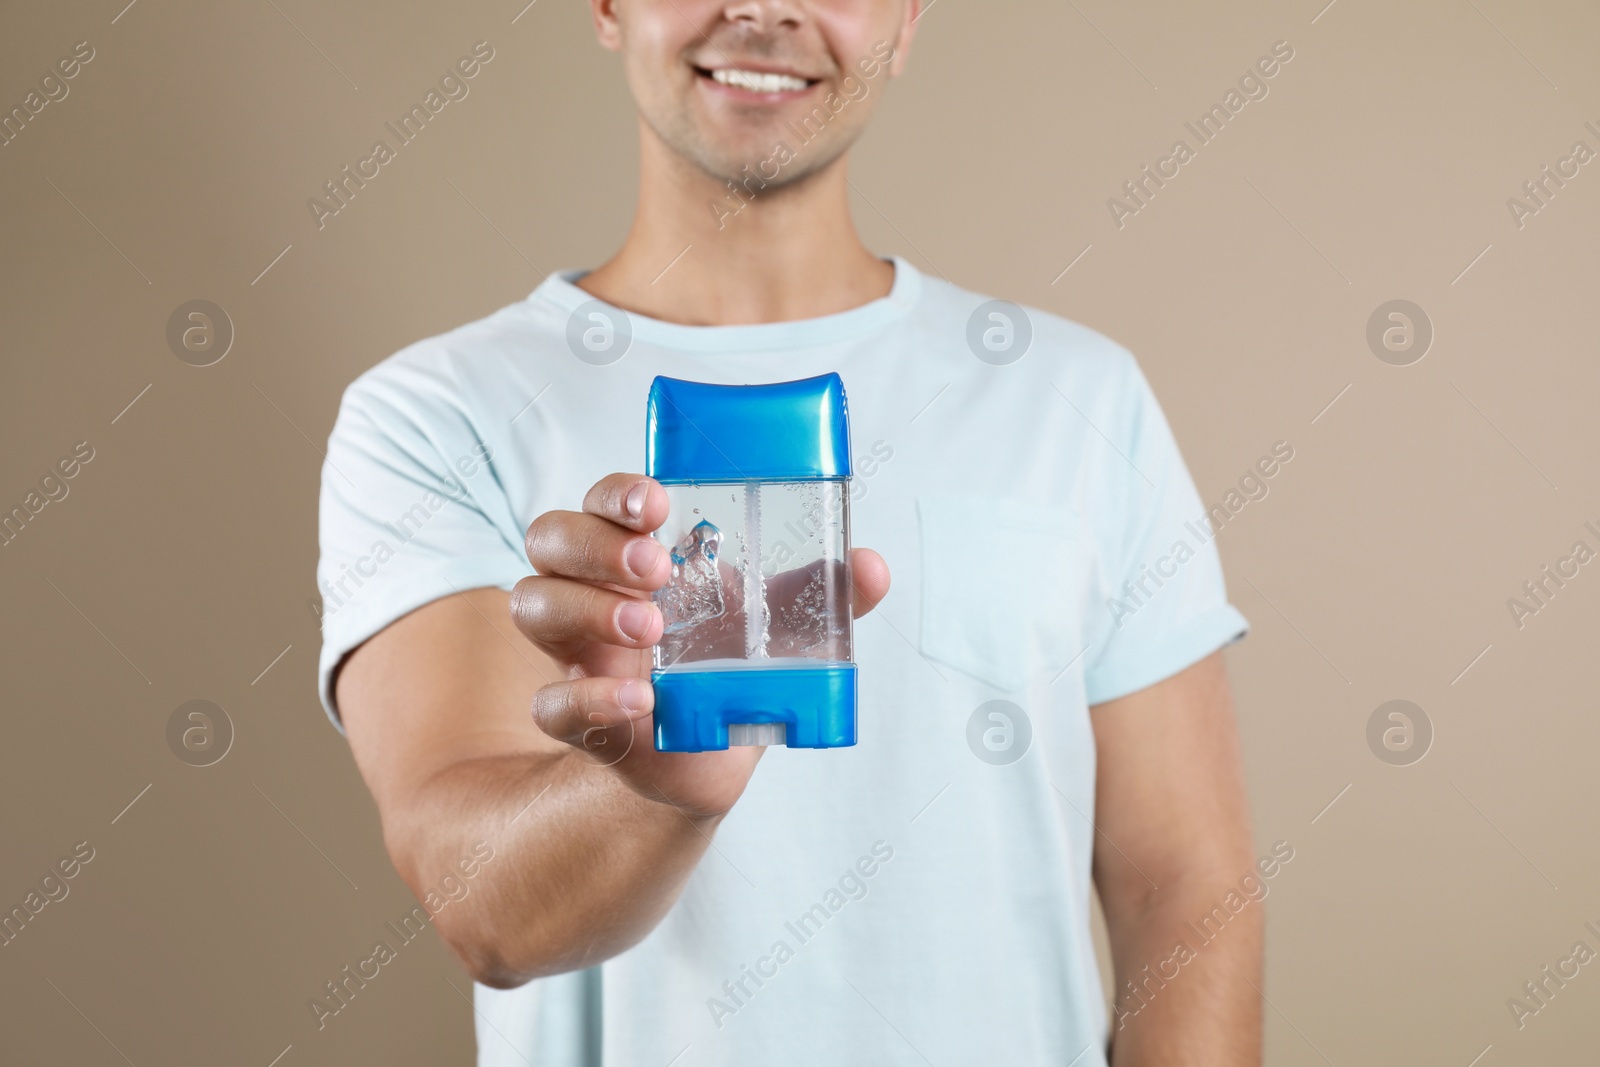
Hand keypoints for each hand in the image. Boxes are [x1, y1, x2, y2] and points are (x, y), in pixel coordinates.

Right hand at [510, 473, 889, 817]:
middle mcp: (592, 591)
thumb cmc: (728, 668)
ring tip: (651, 630)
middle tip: (655, 570)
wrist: (707, 759)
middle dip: (596, 545)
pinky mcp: (579, 719)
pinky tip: (640, 701)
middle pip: (550, 538)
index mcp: (636, 555)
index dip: (618, 493)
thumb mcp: (780, 627)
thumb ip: (820, 595)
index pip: (605, 502)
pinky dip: (589, 699)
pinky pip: (550, 704)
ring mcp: (577, 653)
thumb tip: (870, 566)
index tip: (658, 503)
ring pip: (534, 605)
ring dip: (588, 608)